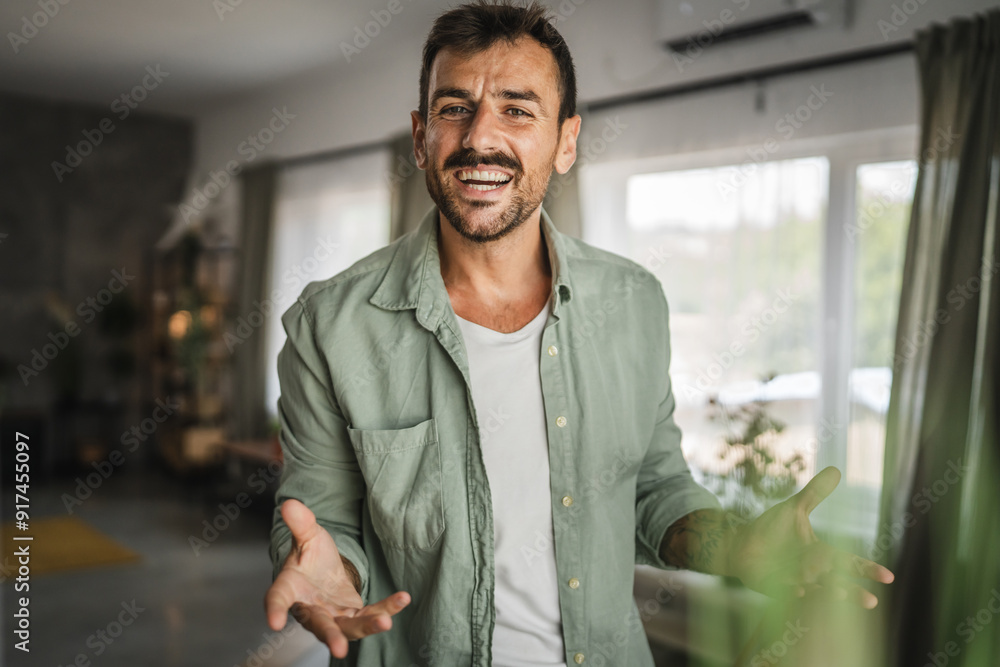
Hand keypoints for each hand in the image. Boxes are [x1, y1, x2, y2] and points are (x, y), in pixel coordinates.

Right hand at [264, 499, 410, 657]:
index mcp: (290, 589)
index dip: (274, 610)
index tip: (274, 623)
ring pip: (349, 627)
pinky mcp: (354, 615)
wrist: (324, 572)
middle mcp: (310, 609)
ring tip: (384, 623)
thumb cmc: (310, 558)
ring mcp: (333, 616)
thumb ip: (300, 524)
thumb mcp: (307, 537)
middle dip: (330, 636)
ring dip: (366, 626)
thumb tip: (290, 504)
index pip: (278, 599)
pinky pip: (371, 614)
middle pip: (318, 625)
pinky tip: (402, 598)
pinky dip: (387, 609)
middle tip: (339, 648)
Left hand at [728, 467, 894, 607]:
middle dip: (852, 591)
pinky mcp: (776, 587)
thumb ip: (815, 493)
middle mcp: (812, 571)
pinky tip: (801, 592)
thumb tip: (836, 469)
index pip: (848, 562)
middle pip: (837, 582)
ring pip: (815, 590)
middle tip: (871, 601)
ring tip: (838, 593)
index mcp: (821, 554)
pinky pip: (787, 592)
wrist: (743, 543)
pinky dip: (794, 592)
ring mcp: (795, 581)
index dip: (867, 569)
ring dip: (826, 593)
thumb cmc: (772, 528)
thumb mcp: (795, 508)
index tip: (888, 577)